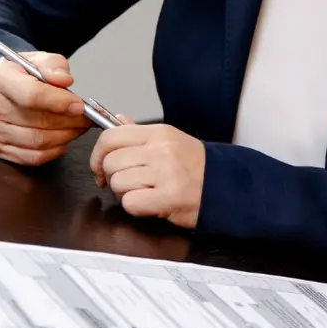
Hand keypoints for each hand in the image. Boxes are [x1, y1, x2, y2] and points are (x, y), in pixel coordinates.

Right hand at [0, 50, 90, 165]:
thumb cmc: (19, 75)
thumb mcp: (36, 60)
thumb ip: (53, 65)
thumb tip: (65, 80)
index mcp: (0, 80)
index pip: (32, 95)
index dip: (61, 103)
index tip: (80, 105)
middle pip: (39, 121)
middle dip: (71, 121)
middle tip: (88, 117)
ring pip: (39, 141)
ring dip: (67, 136)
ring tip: (78, 126)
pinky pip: (34, 157)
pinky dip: (55, 150)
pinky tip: (63, 138)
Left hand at [90, 121, 206, 228]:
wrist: (228, 187)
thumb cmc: (198, 167)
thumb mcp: (172, 141)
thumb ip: (141, 134)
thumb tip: (117, 120)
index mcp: (159, 133)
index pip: (110, 137)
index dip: (97, 155)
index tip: (100, 167)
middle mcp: (161, 150)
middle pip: (111, 162)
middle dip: (114, 177)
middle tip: (130, 183)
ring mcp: (165, 173)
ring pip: (118, 183)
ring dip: (126, 193)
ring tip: (146, 193)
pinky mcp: (169, 197)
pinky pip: (131, 202)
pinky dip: (136, 207)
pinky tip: (152, 204)